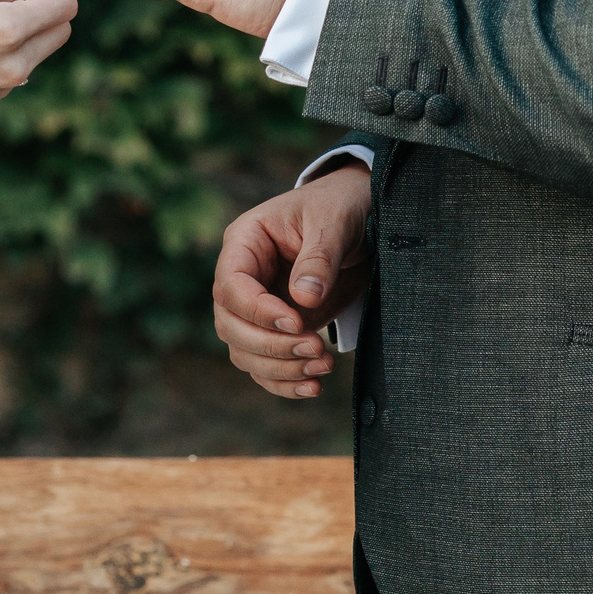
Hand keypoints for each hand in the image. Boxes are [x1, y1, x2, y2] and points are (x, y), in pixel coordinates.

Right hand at [214, 163, 371, 398]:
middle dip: (270, 345)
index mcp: (245, 242)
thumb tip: (304, 299)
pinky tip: (313, 387)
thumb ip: (319, 258)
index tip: (297, 321)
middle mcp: (244, 278)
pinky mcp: (278, 330)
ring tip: (323, 366)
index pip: (230, 286)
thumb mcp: (333, 220)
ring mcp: (258, 307)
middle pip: (230, 325)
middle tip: (314, 347)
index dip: (257, 310)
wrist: (362, 219)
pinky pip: (266, 365)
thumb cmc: (340, 206)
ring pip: (245, 352)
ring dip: (280, 368)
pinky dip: (285, 382)